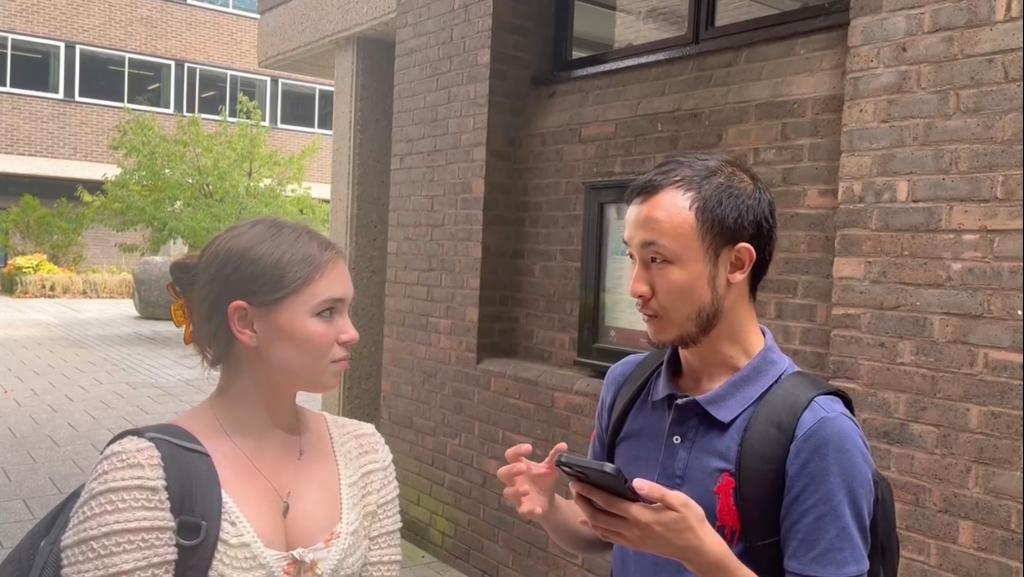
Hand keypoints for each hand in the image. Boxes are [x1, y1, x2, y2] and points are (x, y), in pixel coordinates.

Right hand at [497, 442, 567, 520]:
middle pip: (502, 473)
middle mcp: (514, 480)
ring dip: (516, 490)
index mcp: (519, 466)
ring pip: (508, 493)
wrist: (548, 500)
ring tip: (527, 489)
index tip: (530, 448)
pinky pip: (521, 511)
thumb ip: (555, 456)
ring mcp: (517, 495)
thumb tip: (564, 445)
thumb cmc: (544, 480)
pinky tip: (538, 509)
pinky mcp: (523, 509)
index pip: (511, 455)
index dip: (517, 450)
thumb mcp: (550, 467)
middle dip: (511, 470)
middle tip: (523, 468)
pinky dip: (529, 511)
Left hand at [572, 478, 745, 575]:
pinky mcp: (634, 545)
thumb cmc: (690, 522)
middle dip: (583, 502)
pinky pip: (608, 538)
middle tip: (574, 488)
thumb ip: (656, 491)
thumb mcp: (679, 501)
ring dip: (587, 514)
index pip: (608, 502)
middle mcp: (632, 530)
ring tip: (579, 500)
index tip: (578, 482)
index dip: (590, 492)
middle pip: (598, 517)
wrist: (697, 549)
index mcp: (641, 516)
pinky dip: (595, 528)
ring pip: (600, 529)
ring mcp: (631, 540)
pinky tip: (589, 522)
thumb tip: (636, 481)